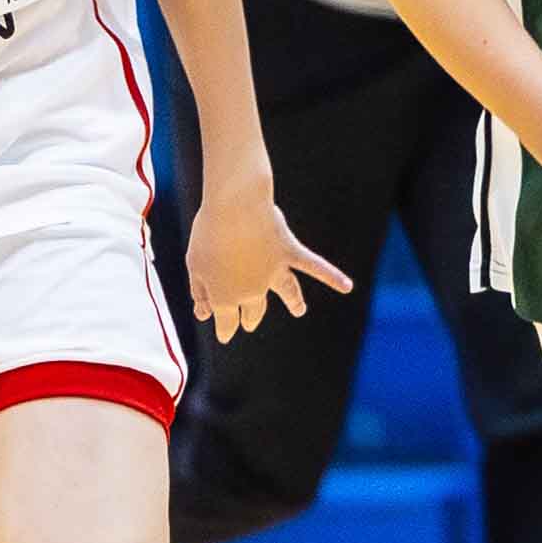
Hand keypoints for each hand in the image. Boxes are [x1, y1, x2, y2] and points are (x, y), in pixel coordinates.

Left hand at [188, 174, 352, 342]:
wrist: (234, 207)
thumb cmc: (209, 234)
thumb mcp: (194, 264)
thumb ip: (199, 291)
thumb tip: (204, 312)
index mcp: (226, 296)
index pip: (226, 321)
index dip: (224, 329)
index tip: (225, 335)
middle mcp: (253, 290)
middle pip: (254, 309)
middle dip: (250, 318)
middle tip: (249, 324)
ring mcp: (274, 272)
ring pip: (287, 292)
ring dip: (294, 302)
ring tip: (299, 311)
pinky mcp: (289, 252)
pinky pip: (314, 266)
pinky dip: (332, 276)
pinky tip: (347, 286)